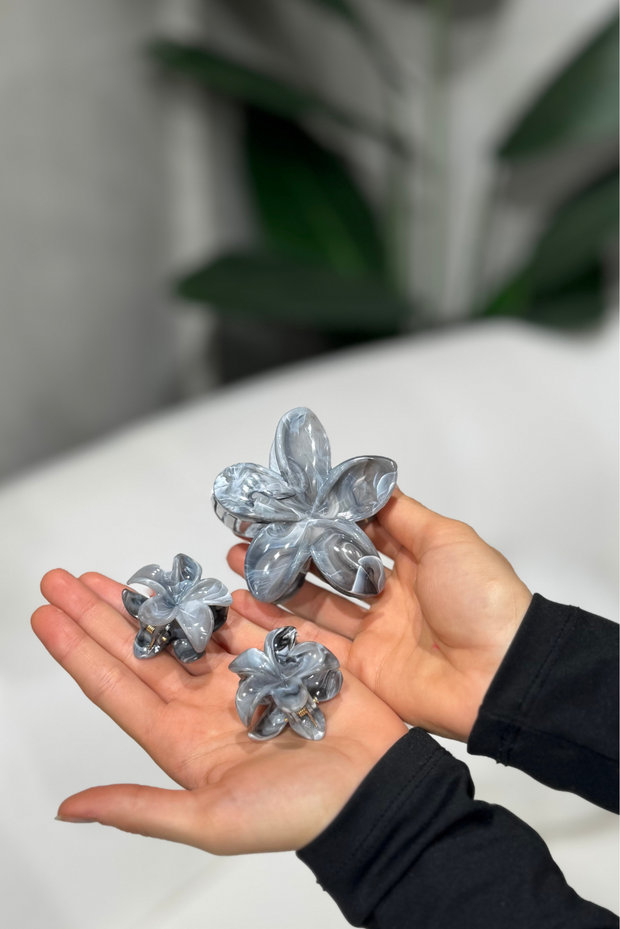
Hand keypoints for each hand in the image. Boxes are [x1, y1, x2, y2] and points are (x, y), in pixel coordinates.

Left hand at [32, 570, 406, 852]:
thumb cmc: (298, 813)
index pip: (116, 686)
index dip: (78, 650)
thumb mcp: (211, 819)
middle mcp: (205, 703)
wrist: (376, 792)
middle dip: (102, 612)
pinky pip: (245, 618)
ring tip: (121, 572)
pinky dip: (222, 597)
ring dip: (154, 599)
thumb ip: (140, 809)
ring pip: (187, 627)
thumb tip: (69, 808)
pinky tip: (196, 577)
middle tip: (65, 578)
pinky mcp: (283, 656)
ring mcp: (244, 676)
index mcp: (181, 738)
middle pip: (142, 647)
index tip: (44, 614)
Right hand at [228, 490, 531, 741]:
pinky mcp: (359, 670)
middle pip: (328, 570)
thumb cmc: (480, 597)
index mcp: (412, 563)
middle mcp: (389, 597)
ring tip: (238, 562)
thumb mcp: (446, 540)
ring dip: (277, 584)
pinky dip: (279, 626)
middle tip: (249, 534)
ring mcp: (373, 635)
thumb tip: (369, 483)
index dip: (321, 519)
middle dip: (290, 551)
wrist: (500, 674)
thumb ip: (402, 515)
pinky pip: (313, 643)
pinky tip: (247, 603)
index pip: (357, 535)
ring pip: (314, 605)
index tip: (284, 504)